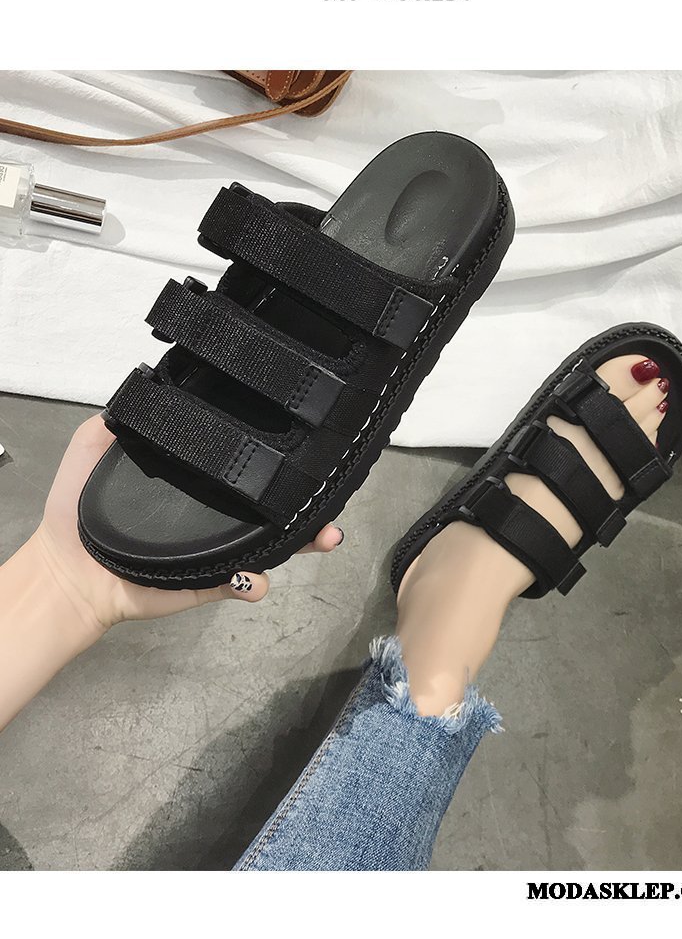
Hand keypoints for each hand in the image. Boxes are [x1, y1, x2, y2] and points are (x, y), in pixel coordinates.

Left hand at [32, 416, 343, 631]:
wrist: (65, 567)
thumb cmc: (76, 507)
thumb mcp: (96, 441)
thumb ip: (127, 414)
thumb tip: (155, 379)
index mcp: (199, 479)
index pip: (248, 462)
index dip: (279, 455)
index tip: (308, 442)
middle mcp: (215, 511)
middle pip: (275, 505)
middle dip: (311, 501)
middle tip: (334, 494)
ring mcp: (216, 549)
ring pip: (273, 545)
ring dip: (304, 542)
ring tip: (324, 537)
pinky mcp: (208, 582)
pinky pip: (241, 584)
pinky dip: (254, 582)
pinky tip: (256, 575)